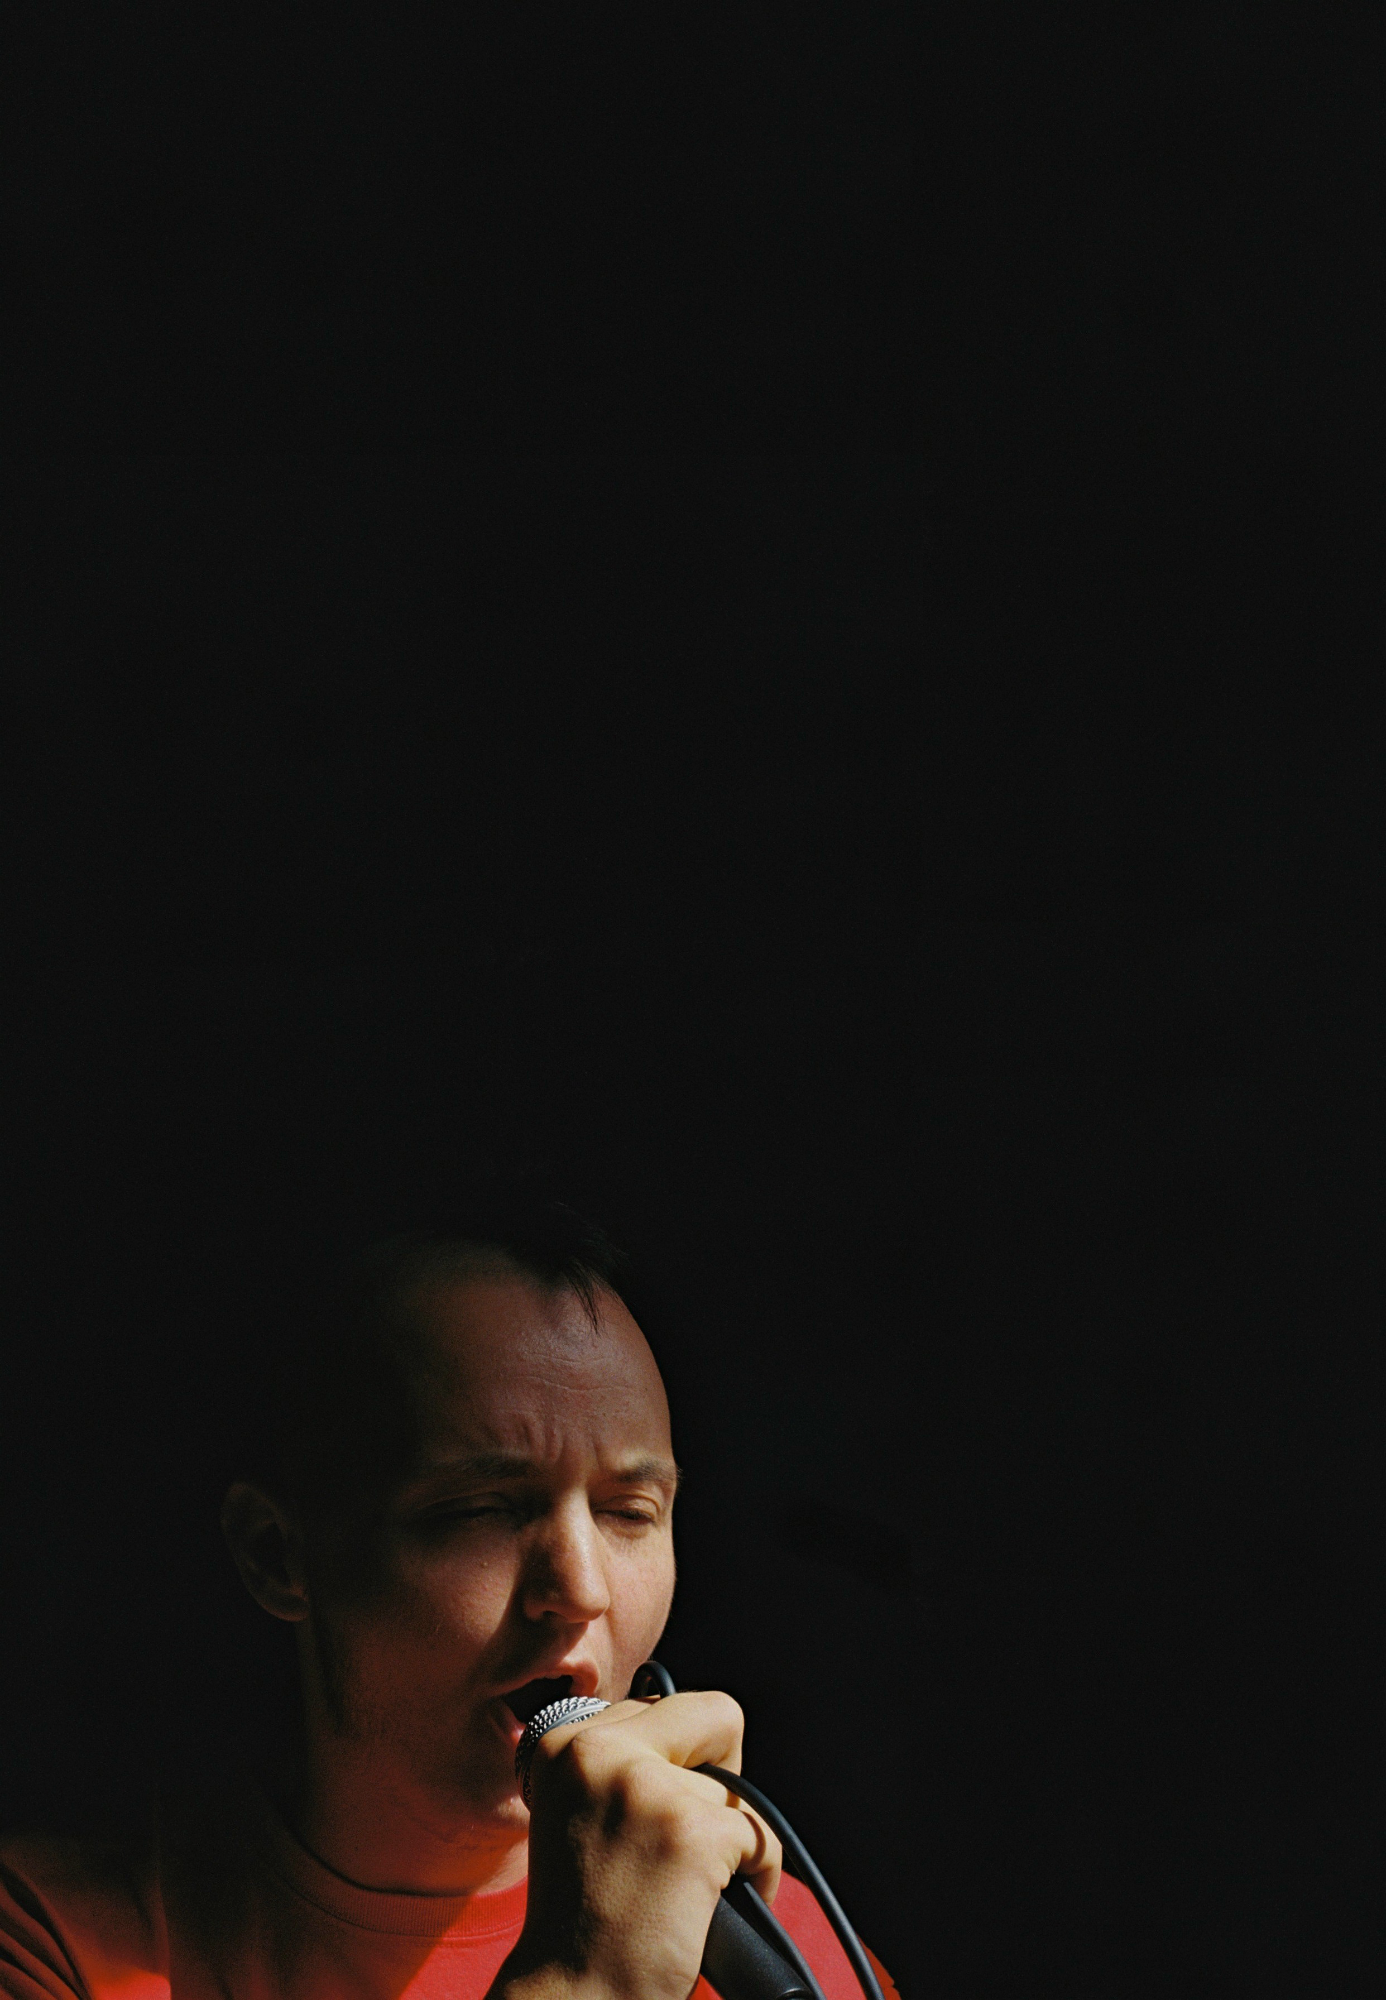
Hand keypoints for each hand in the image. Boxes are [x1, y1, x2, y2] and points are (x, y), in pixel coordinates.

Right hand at [494, 1690, 780, 1999]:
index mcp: (562, 1742)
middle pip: (713, 1713)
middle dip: (724, 1769)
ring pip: (737, 1791)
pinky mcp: (692, 1834)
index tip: (662, 1811)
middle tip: (697, 1830)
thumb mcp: (576, 1813)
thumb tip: (697, 1746)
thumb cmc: (581, 1923)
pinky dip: (760, 1878)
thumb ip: (619, 1766)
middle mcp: (598, 1750)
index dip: (678, 1761)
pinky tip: (714, 1912)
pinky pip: (762, 1837)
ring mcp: (646, 1788)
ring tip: (687, 1893)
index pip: (661, 1706)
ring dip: (729, 1844)